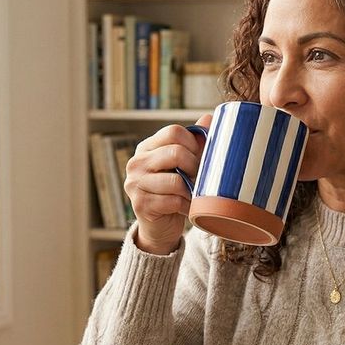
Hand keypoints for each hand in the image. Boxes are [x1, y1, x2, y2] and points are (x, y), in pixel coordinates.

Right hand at [125, 114, 212, 254]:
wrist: (160, 226)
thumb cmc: (175, 192)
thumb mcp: (184, 165)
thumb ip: (195, 142)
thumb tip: (210, 118)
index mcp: (147, 147)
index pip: (173, 132)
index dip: (194, 143)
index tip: (200, 157)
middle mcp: (136, 162)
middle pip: (175, 152)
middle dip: (195, 167)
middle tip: (200, 178)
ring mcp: (135, 184)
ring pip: (176, 180)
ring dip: (191, 190)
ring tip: (195, 194)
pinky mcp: (140, 204)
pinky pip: (173, 201)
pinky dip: (186, 206)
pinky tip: (188, 208)